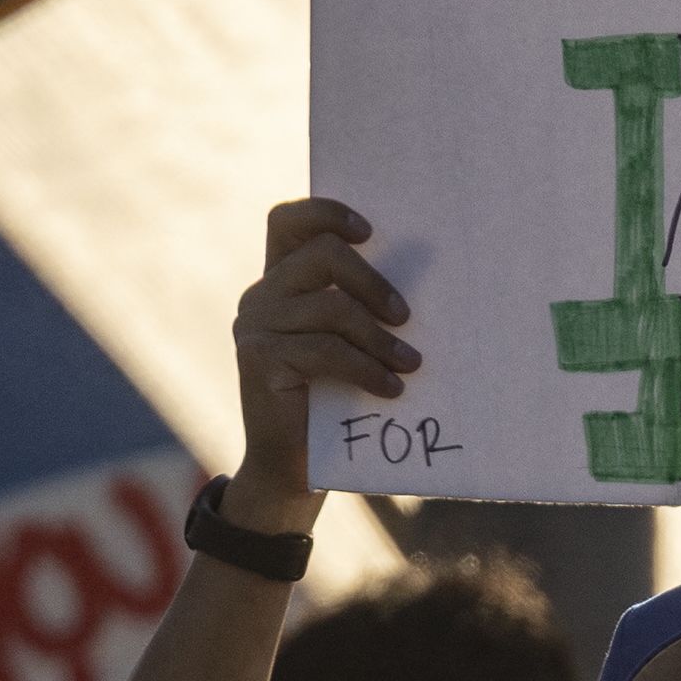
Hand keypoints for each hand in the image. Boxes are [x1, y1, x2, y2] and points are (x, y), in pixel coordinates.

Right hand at [233, 199, 412, 520]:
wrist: (294, 468)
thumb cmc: (334, 402)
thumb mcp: (347, 344)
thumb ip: (359, 306)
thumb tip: (424, 274)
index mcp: (280, 280)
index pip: (288, 221)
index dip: (327, 213)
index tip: (371, 231)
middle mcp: (260, 296)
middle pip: (320, 254)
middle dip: (372, 280)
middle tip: (406, 317)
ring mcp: (255, 327)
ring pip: (329, 306)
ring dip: (378, 336)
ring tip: (411, 363)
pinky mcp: (260, 360)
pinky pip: (325, 350)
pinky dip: (366, 368)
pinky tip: (391, 389)